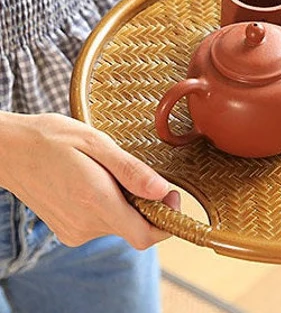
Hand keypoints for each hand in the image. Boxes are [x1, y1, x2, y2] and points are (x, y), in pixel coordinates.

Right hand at [0, 112, 179, 249]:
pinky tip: (95, 181)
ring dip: (126, 202)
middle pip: (135, 228)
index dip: (167, 219)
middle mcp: (84, 225)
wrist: (9, 150)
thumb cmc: (52, 139)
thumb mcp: (96, 143)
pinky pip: (102, 223)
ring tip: (108, 171)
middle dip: (147, 204)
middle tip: (136, 171)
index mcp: (95, 202)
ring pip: (120, 224)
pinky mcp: (67, 231)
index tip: (171, 193)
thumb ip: (131, 170)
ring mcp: (73, 231)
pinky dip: (109, 205)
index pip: (145, 235)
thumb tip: (163, 190)